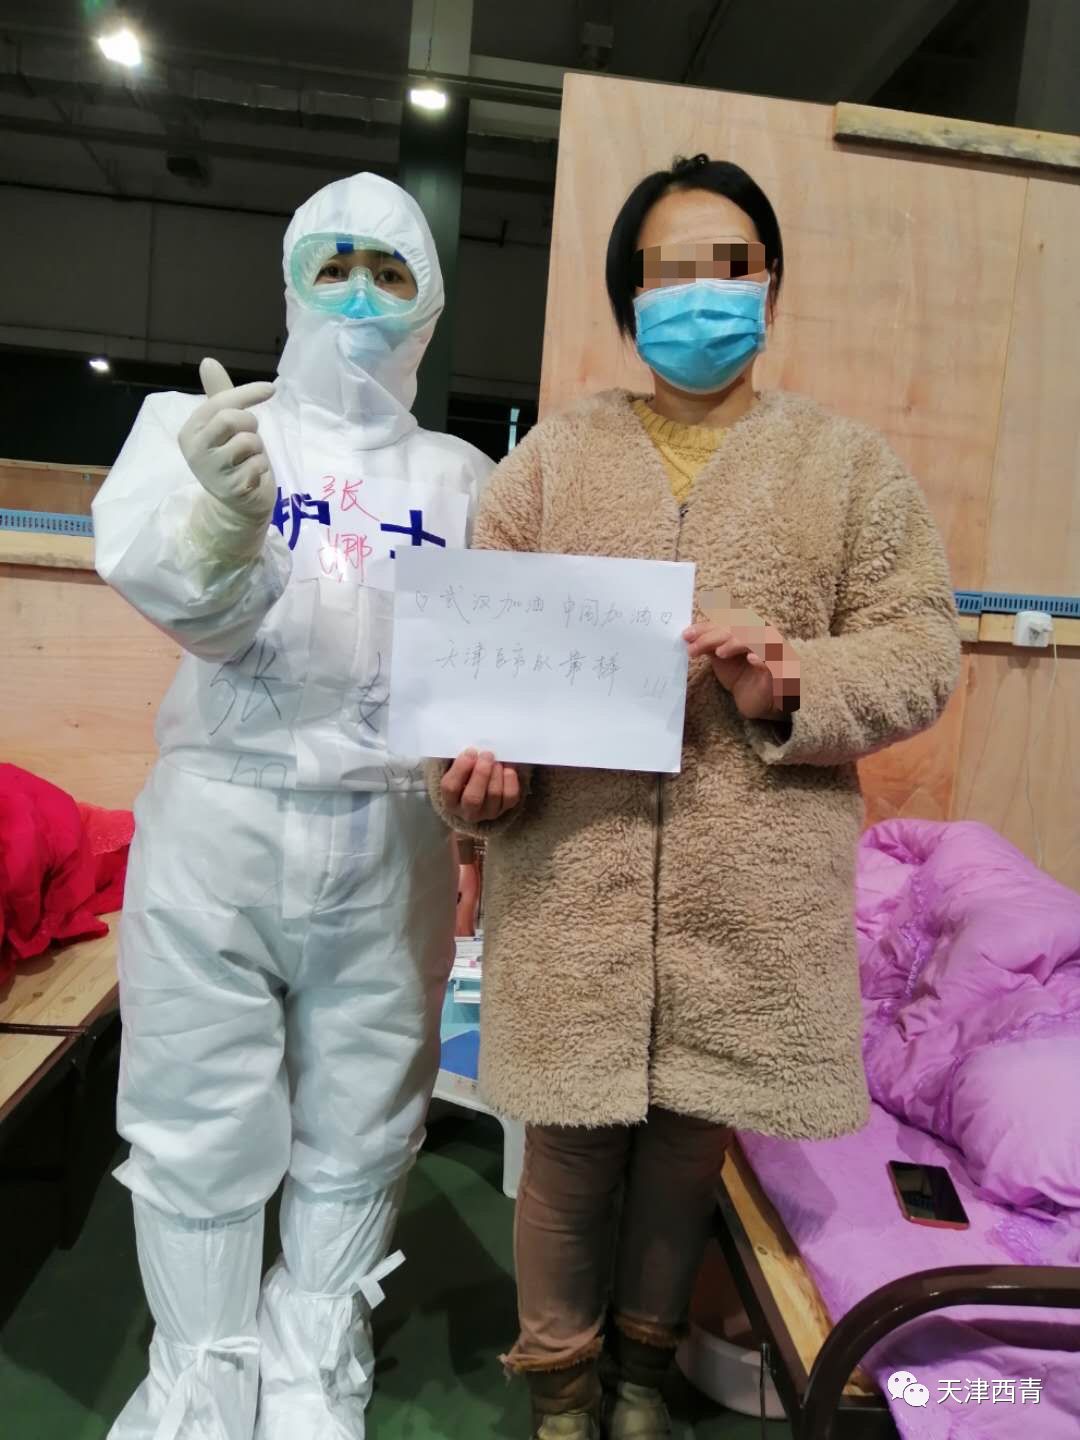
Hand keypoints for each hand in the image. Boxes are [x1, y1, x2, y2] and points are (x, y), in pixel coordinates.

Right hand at [178, 358, 275, 522]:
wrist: (238, 506)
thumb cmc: (233, 460)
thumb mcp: (224, 426)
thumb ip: (219, 395)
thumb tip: (207, 361)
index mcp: (190, 431)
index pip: (220, 403)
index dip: (248, 394)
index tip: (271, 389)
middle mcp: (195, 450)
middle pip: (231, 418)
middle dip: (250, 423)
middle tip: (250, 436)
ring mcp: (211, 471)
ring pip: (248, 441)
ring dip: (258, 448)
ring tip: (249, 459)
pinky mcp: (231, 488)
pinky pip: (257, 464)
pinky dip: (262, 467)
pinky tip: (252, 476)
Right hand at [440, 749, 521, 824]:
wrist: (481, 787)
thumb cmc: (465, 773)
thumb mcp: (456, 768)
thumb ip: (461, 760)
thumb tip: (471, 749)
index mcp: (450, 800)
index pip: (450, 788)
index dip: (460, 768)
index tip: (470, 752)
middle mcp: (467, 811)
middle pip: (473, 798)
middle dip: (481, 773)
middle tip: (487, 755)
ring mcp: (487, 812)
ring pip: (493, 795)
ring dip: (496, 773)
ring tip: (496, 760)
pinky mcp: (505, 808)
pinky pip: (510, 796)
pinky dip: (510, 779)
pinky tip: (507, 767)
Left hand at [684, 617, 799, 720]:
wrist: (757, 701)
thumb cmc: (741, 676)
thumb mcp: (721, 658)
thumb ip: (709, 645)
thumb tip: (689, 635)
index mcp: (746, 630)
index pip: (725, 622)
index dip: (706, 627)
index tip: (686, 635)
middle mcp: (761, 635)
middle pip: (738, 628)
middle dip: (714, 636)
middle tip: (694, 648)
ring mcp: (772, 651)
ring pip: (757, 638)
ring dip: (738, 642)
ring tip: (720, 652)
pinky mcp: (781, 670)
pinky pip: (775, 660)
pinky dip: (764, 657)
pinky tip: (752, 659)